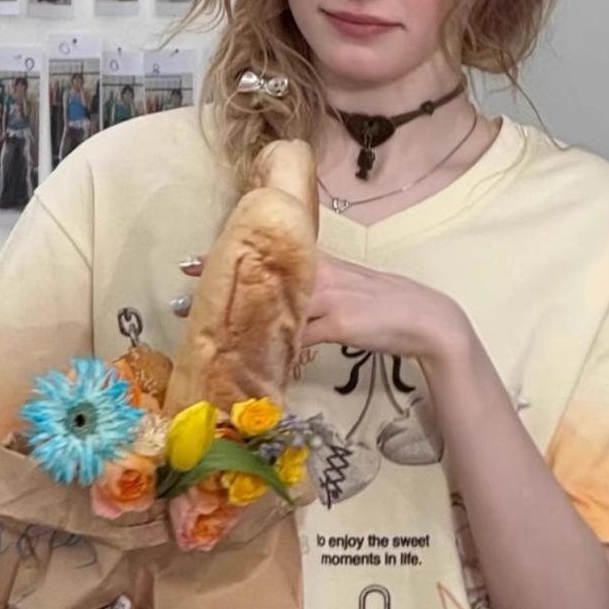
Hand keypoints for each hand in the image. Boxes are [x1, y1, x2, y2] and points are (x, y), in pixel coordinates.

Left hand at [179, 255, 468, 369]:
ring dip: (240, 311)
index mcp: (322, 264)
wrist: (426, 319)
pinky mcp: (339, 321)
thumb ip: (313, 301)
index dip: (231, 254)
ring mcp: (329, 296)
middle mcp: (321, 274)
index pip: (270, 254)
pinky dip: (278, 344)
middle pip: (264, 271)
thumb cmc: (385, 310)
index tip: (192, 259)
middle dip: (223, 275)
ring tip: (204, 321)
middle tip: (182, 279)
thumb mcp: (345, 297)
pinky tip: (253, 355)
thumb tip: (282, 315)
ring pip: (275, 300)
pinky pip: (300, 333)